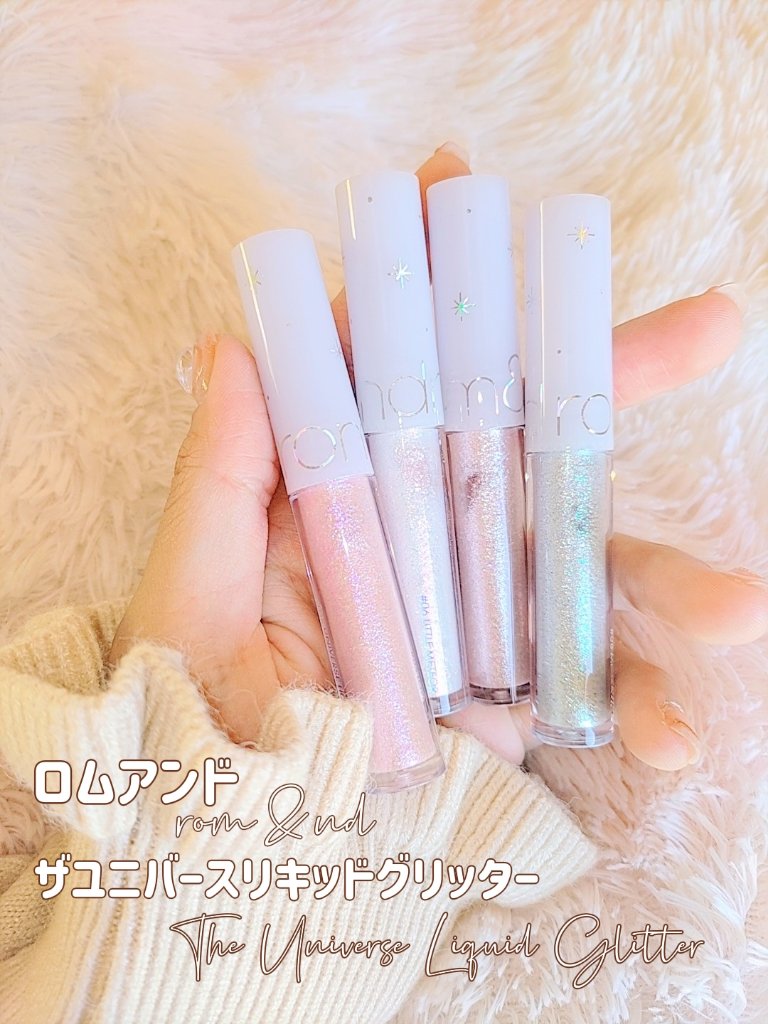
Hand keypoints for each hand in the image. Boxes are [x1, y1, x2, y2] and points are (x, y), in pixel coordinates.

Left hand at [109, 146, 766, 771]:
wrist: (229, 828)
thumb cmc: (189, 701)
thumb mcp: (192, 587)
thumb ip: (223, 478)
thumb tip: (231, 342)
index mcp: (350, 489)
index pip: (401, 370)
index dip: (433, 284)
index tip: (458, 186)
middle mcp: (425, 531)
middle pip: (526, 438)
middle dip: (612, 378)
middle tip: (710, 327)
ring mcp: (479, 608)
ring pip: (587, 563)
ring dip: (667, 578)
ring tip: (735, 609)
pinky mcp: (512, 689)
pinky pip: (593, 686)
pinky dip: (643, 710)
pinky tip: (676, 741)